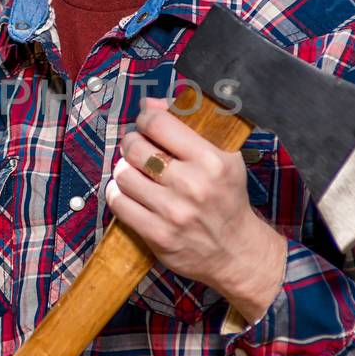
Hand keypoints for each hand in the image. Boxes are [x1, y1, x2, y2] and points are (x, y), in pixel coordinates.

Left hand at [106, 97, 287, 323]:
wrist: (235, 252)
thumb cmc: (227, 198)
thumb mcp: (224, 157)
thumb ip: (190, 127)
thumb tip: (150, 103)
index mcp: (212, 160)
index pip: (159, 123)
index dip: (145, 119)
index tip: (146, 124)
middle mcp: (193, 185)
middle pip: (136, 147)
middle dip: (132, 143)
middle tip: (138, 148)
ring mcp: (174, 212)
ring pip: (124, 175)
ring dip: (124, 170)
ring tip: (136, 173)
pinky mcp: (158, 236)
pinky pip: (119, 204)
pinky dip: (118, 194)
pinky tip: (129, 193)